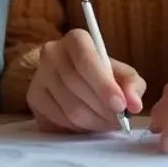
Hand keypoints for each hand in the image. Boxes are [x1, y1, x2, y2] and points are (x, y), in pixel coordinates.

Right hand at [27, 29, 145, 132]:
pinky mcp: (33, 97)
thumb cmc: (100, 75)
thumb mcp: (121, 74)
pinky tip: (87, 123)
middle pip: (78, 87)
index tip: (121, 106)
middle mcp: (52, 52)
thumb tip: (134, 103)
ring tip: (105, 122)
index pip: (86, 60)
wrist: (69, 80)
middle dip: (104, 109)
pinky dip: (78, 127)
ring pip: (70, 108)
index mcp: (76, 39)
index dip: (104, 85)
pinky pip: (59, 119)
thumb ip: (132, 85)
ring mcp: (39, 75)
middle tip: (119, 121)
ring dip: (94, 121)